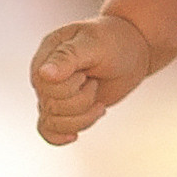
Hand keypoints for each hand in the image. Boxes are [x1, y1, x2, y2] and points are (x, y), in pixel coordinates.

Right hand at [30, 13, 155, 146]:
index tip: (87, 72)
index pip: (44, 86)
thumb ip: (68, 57)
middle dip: (81, 102)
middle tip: (95, 83)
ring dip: (82, 118)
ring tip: (98, 102)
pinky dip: (61, 136)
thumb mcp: (94, 44)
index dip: (69, 87)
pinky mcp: (64, 108)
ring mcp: (53, 94)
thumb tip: (44, 74)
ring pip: (53, 123)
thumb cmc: (114, 41)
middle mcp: (44, 76)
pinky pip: (49, 130)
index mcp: (46, 55)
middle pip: (50, 107)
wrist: (133, 51)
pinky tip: (75, 136)